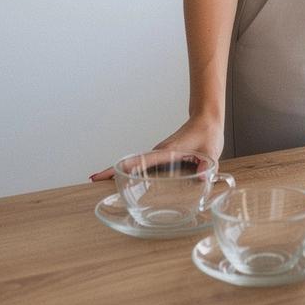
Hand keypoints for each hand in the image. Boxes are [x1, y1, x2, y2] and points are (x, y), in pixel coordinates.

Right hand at [88, 115, 224, 181]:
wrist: (207, 119)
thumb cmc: (207, 133)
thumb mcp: (210, 151)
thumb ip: (206, 165)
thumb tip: (201, 178)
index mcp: (167, 151)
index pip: (140, 161)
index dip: (122, 168)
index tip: (103, 175)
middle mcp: (159, 152)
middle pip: (131, 163)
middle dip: (113, 172)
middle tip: (93, 181)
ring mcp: (160, 154)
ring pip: (137, 164)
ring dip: (121, 172)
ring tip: (103, 185)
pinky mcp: (163, 156)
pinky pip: (145, 166)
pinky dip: (133, 172)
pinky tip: (128, 182)